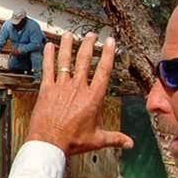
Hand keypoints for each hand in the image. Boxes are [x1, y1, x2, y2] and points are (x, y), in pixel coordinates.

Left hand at [25, 32, 134, 155]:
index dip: (108, 54)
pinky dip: (47, 57)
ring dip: (67, 46)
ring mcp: (61, 87)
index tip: (110, 42)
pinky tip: (48, 46)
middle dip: (88, 45)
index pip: (104, 70)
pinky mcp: (46, 90)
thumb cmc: (73, 141)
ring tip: (69, 34)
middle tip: (91, 35)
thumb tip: (130, 144)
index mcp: (93, 97)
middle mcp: (78, 88)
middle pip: (84, 60)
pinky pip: (47, 69)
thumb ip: (115, 138)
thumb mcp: (97, 140)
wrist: (50, 143)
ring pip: (65, 61)